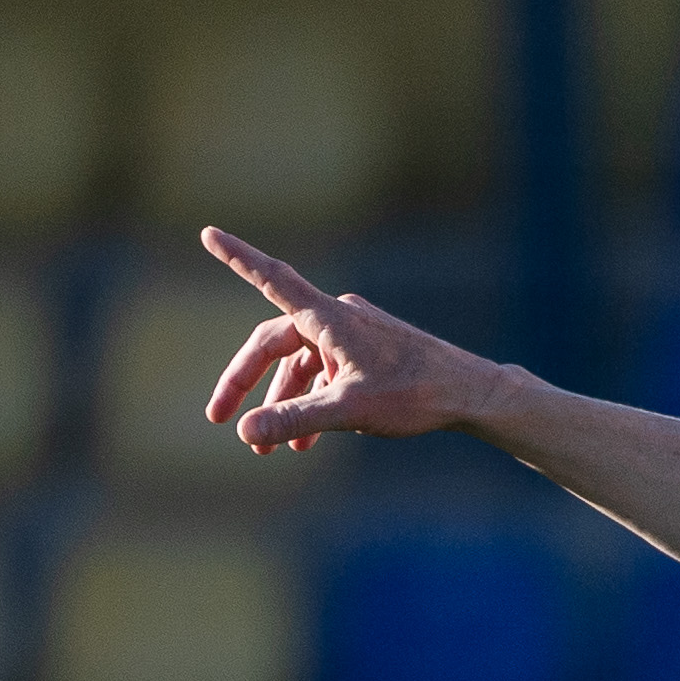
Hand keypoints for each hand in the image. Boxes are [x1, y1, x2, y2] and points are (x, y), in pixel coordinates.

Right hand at [198, 227, 510, 452]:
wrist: (472, 394)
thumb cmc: (416, 394)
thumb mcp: (349, 410)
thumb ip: (295, 420)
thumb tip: (245, 432)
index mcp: (329, 318)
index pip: (272, 279)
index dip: (237, 258)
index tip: (207, 232)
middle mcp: (339, 318)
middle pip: (274, 342)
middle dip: (246, 383)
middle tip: (219, 419)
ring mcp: (356, 335)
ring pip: (301, 364)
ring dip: (282, 402)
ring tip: (270, 448)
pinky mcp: (370, 354)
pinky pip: (327, 372)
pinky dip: (312, 400)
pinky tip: (307, 442)